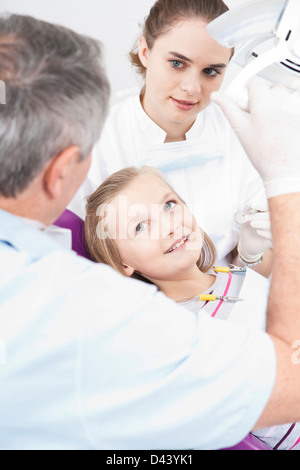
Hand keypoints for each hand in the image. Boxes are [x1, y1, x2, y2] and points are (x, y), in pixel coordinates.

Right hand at [211, 79, 299, 197]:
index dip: (251, 92)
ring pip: (286, 94)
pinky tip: (285, 123)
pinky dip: (291, 110)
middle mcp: (281, 105)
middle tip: (261, 115)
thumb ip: (229, 109)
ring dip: (281, 102)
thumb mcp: (241, 131)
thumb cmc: (264, 155)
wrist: (283, 170)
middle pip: (272, 88)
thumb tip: (217, 97)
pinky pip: (296, 103)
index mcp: (263, 107)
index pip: (256, 84)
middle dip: (266, 97)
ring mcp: (295, 109)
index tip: (250, 102)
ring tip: (275, 120)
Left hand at [235, 202, 271, 262]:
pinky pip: (273, 235)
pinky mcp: (273, 241)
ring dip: (261, 223)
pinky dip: (265, 233)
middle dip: (258, 216)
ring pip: (272, 225)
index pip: (269, 207)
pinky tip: (258, 231)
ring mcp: (274, 231)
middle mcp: (274, 221)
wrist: (246, 243)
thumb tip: (250, 205)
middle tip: (248, 217)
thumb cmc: (248, 229)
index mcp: (268, 214)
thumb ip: (248, 211)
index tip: (252, 206)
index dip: (261, 206)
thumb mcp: (246, 219)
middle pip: (270, 216)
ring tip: (252, 224)